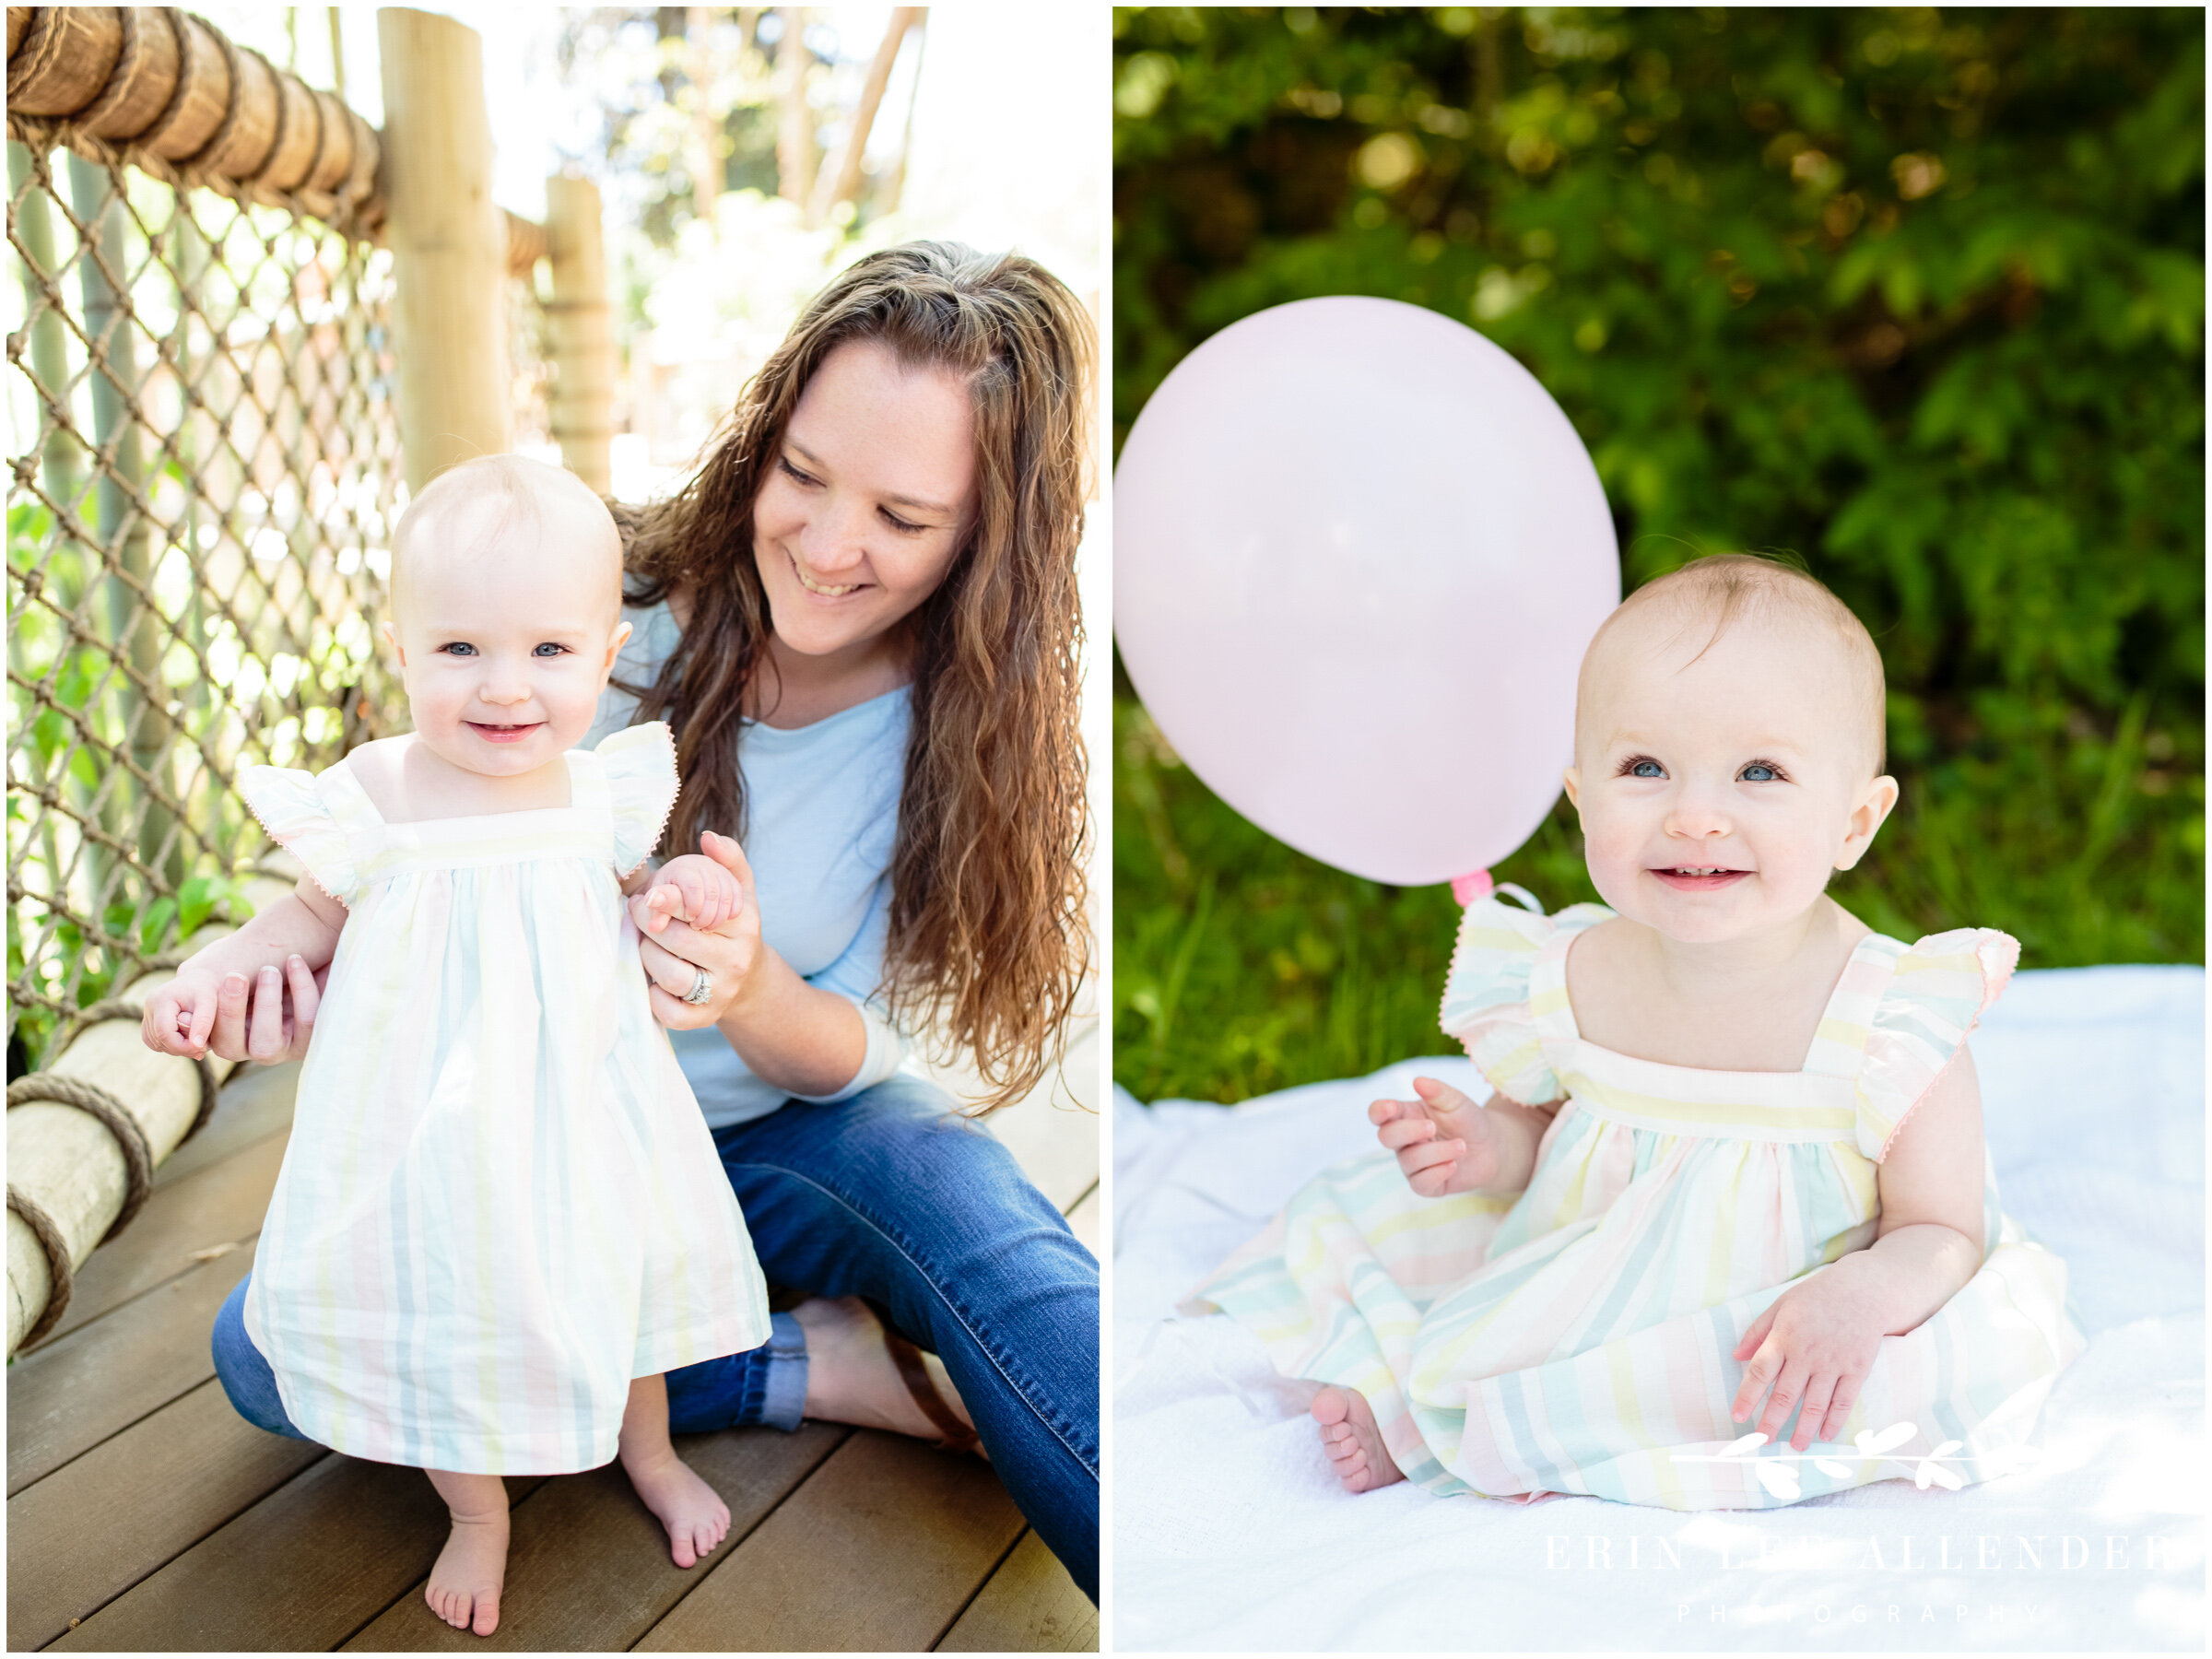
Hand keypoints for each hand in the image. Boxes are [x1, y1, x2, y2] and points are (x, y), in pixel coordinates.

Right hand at [142, 954, 323, 1063]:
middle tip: (235, 977)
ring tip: (270, 969)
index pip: (201, 1037)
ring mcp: (282, 1048)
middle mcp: (251, 1046)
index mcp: (225, 1029)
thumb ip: (216, 970)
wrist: (321, 950)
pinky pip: (306, 1021)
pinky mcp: (313, 1040)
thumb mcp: (242, 961)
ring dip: (265, 1005)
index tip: (203, 986)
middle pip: (228, 1047)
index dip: (195, 1021)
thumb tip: (186, 975)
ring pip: (265, 1044)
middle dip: (229, 1012)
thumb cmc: (274, 957)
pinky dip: (300, 989)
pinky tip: (295, 961)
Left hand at [634, 831, 760, 1030]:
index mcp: (744, 923)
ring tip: (647, 945)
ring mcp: (721, 992)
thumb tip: (709, 837)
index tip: (647, 896)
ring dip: (648, 957)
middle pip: (677, 940)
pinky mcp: (703, 1020)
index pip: (700, 907)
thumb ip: (729, 861)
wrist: (749, 982)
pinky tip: (653, 980)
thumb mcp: (739, 893)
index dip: (667, 900)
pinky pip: (666, 1010)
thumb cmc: (731, 929)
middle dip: (648, 925)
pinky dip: (652, 995)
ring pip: (669, 975)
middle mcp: (737, 959)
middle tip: (640, 916)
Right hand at [1367, 1076, 1501, 1196]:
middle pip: (1386, 1137)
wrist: (1492, 1147)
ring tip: (1462, 1146)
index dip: (1379, 1111)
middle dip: (1409, 1131)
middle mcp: (1404, 1141)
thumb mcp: (1456, 1101)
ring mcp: (1412, 1164)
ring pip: (1410, 1160)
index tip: (1391, 1108)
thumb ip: (1437, 1091)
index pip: (1378, 1114)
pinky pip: (1420, 1183)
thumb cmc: (1468, 1120)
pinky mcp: (1426, 1185)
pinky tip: (1454, 1164)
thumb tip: (1417, 1081)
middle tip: (1433, 1126)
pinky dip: (1438, 1172)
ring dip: (1438, 1152)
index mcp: (1405, 1115)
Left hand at [1730, 1260, 1888, 1450]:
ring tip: (1794, 1446)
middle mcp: (1807, 1354)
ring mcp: (1833, 1363)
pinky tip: (1825, 1434)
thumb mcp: (1781, 1305)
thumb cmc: (1816, 1297)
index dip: (1747, 1397)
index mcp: (1784, 1337)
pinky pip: (1844, 1401)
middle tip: (1762, 1442)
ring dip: (1803, 1428)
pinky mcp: (1857, 1369)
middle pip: (1785, 1395)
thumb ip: (1757, 1332)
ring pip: (1815, 1404)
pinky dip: (1834, 1421)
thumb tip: (1736, 1356)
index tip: (1738, 1417)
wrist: (1863, 1290)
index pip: (1760, 1372)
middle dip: (1772, 1422)